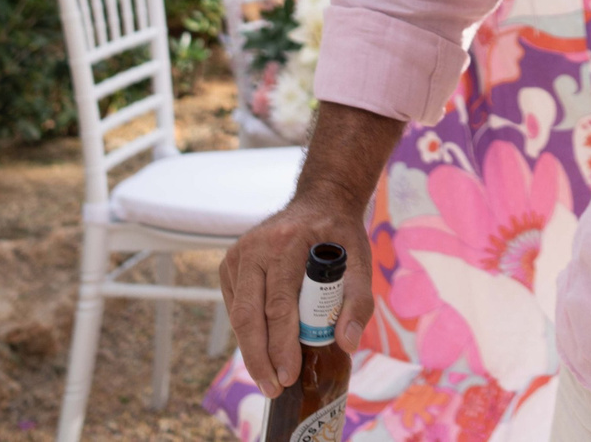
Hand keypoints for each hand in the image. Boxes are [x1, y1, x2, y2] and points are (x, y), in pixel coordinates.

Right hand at [219, 184, 377, 390]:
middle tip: (273, 389)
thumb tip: (346, 343)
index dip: (282, 345)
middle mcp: (256, 247)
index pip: (279, 305)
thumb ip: (358, 301)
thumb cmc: (340, 236)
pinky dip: (248, 331)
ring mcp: (238, 254)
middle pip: (250, 315)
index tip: (289, 376)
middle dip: (260, 358)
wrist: (320, 201)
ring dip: (251, 350)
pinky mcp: (230, 264)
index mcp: (287, 243)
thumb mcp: (360, 260)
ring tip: (267, 379)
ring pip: (238, 314)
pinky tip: (262, 350)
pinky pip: (235, 306)